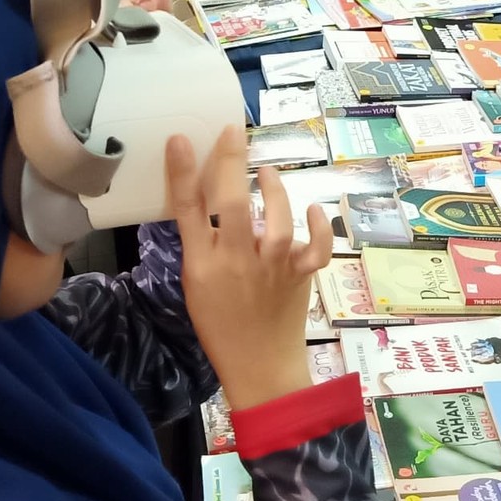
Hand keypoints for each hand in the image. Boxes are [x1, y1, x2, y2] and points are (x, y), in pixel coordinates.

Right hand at [170, 126, 331, 410]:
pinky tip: (312, 209)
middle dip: (231, 164)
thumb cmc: (221, 324)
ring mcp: (272, 270)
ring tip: (266, 171)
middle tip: (232, 132)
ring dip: (276, 190)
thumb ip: (203, 243)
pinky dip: (320, 228)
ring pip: (278, 222)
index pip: (187, 211)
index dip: (182, 173)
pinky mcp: (300, 276)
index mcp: (202, 266)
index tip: (179, 139)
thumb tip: (209, 195)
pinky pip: (317, 248)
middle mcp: (236, 263)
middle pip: (233, 206)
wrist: (259, 368)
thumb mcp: (197, 284)